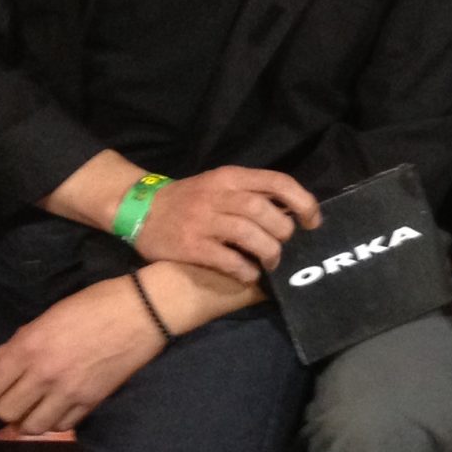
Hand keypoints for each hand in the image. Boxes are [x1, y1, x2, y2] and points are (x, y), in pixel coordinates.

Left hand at [0, 277, 163, 435]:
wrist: (142, 311)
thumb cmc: (94, 304)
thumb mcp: (50, 314)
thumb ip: (20, 340)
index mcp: (29, 347)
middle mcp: (43, 374)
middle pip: (6, 413)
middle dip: (4, 410)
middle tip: (13, 400)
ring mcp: (69, 391)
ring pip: (32, 426)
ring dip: (29, 420)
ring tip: (35, 410)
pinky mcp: (92, 401)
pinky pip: (63, 425)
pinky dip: (56, 422)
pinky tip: (58, 409)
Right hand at [135, 166, 321, 284]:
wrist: (140, 210)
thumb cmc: (191, 200)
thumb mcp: (221, 185)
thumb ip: (253, 193)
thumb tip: (294, 212)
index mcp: (231, 177)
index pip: (278, 182)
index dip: (303, 202)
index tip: (312, 222)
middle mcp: (218, 195)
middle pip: (264, 210)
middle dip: (283, 231)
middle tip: (285, 245)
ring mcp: (203, 220)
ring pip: (249, 234)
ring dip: (268, 252)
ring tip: (270, 262)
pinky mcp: (190, 246)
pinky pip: (227, 259)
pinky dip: (245, 270)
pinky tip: (249, 274)